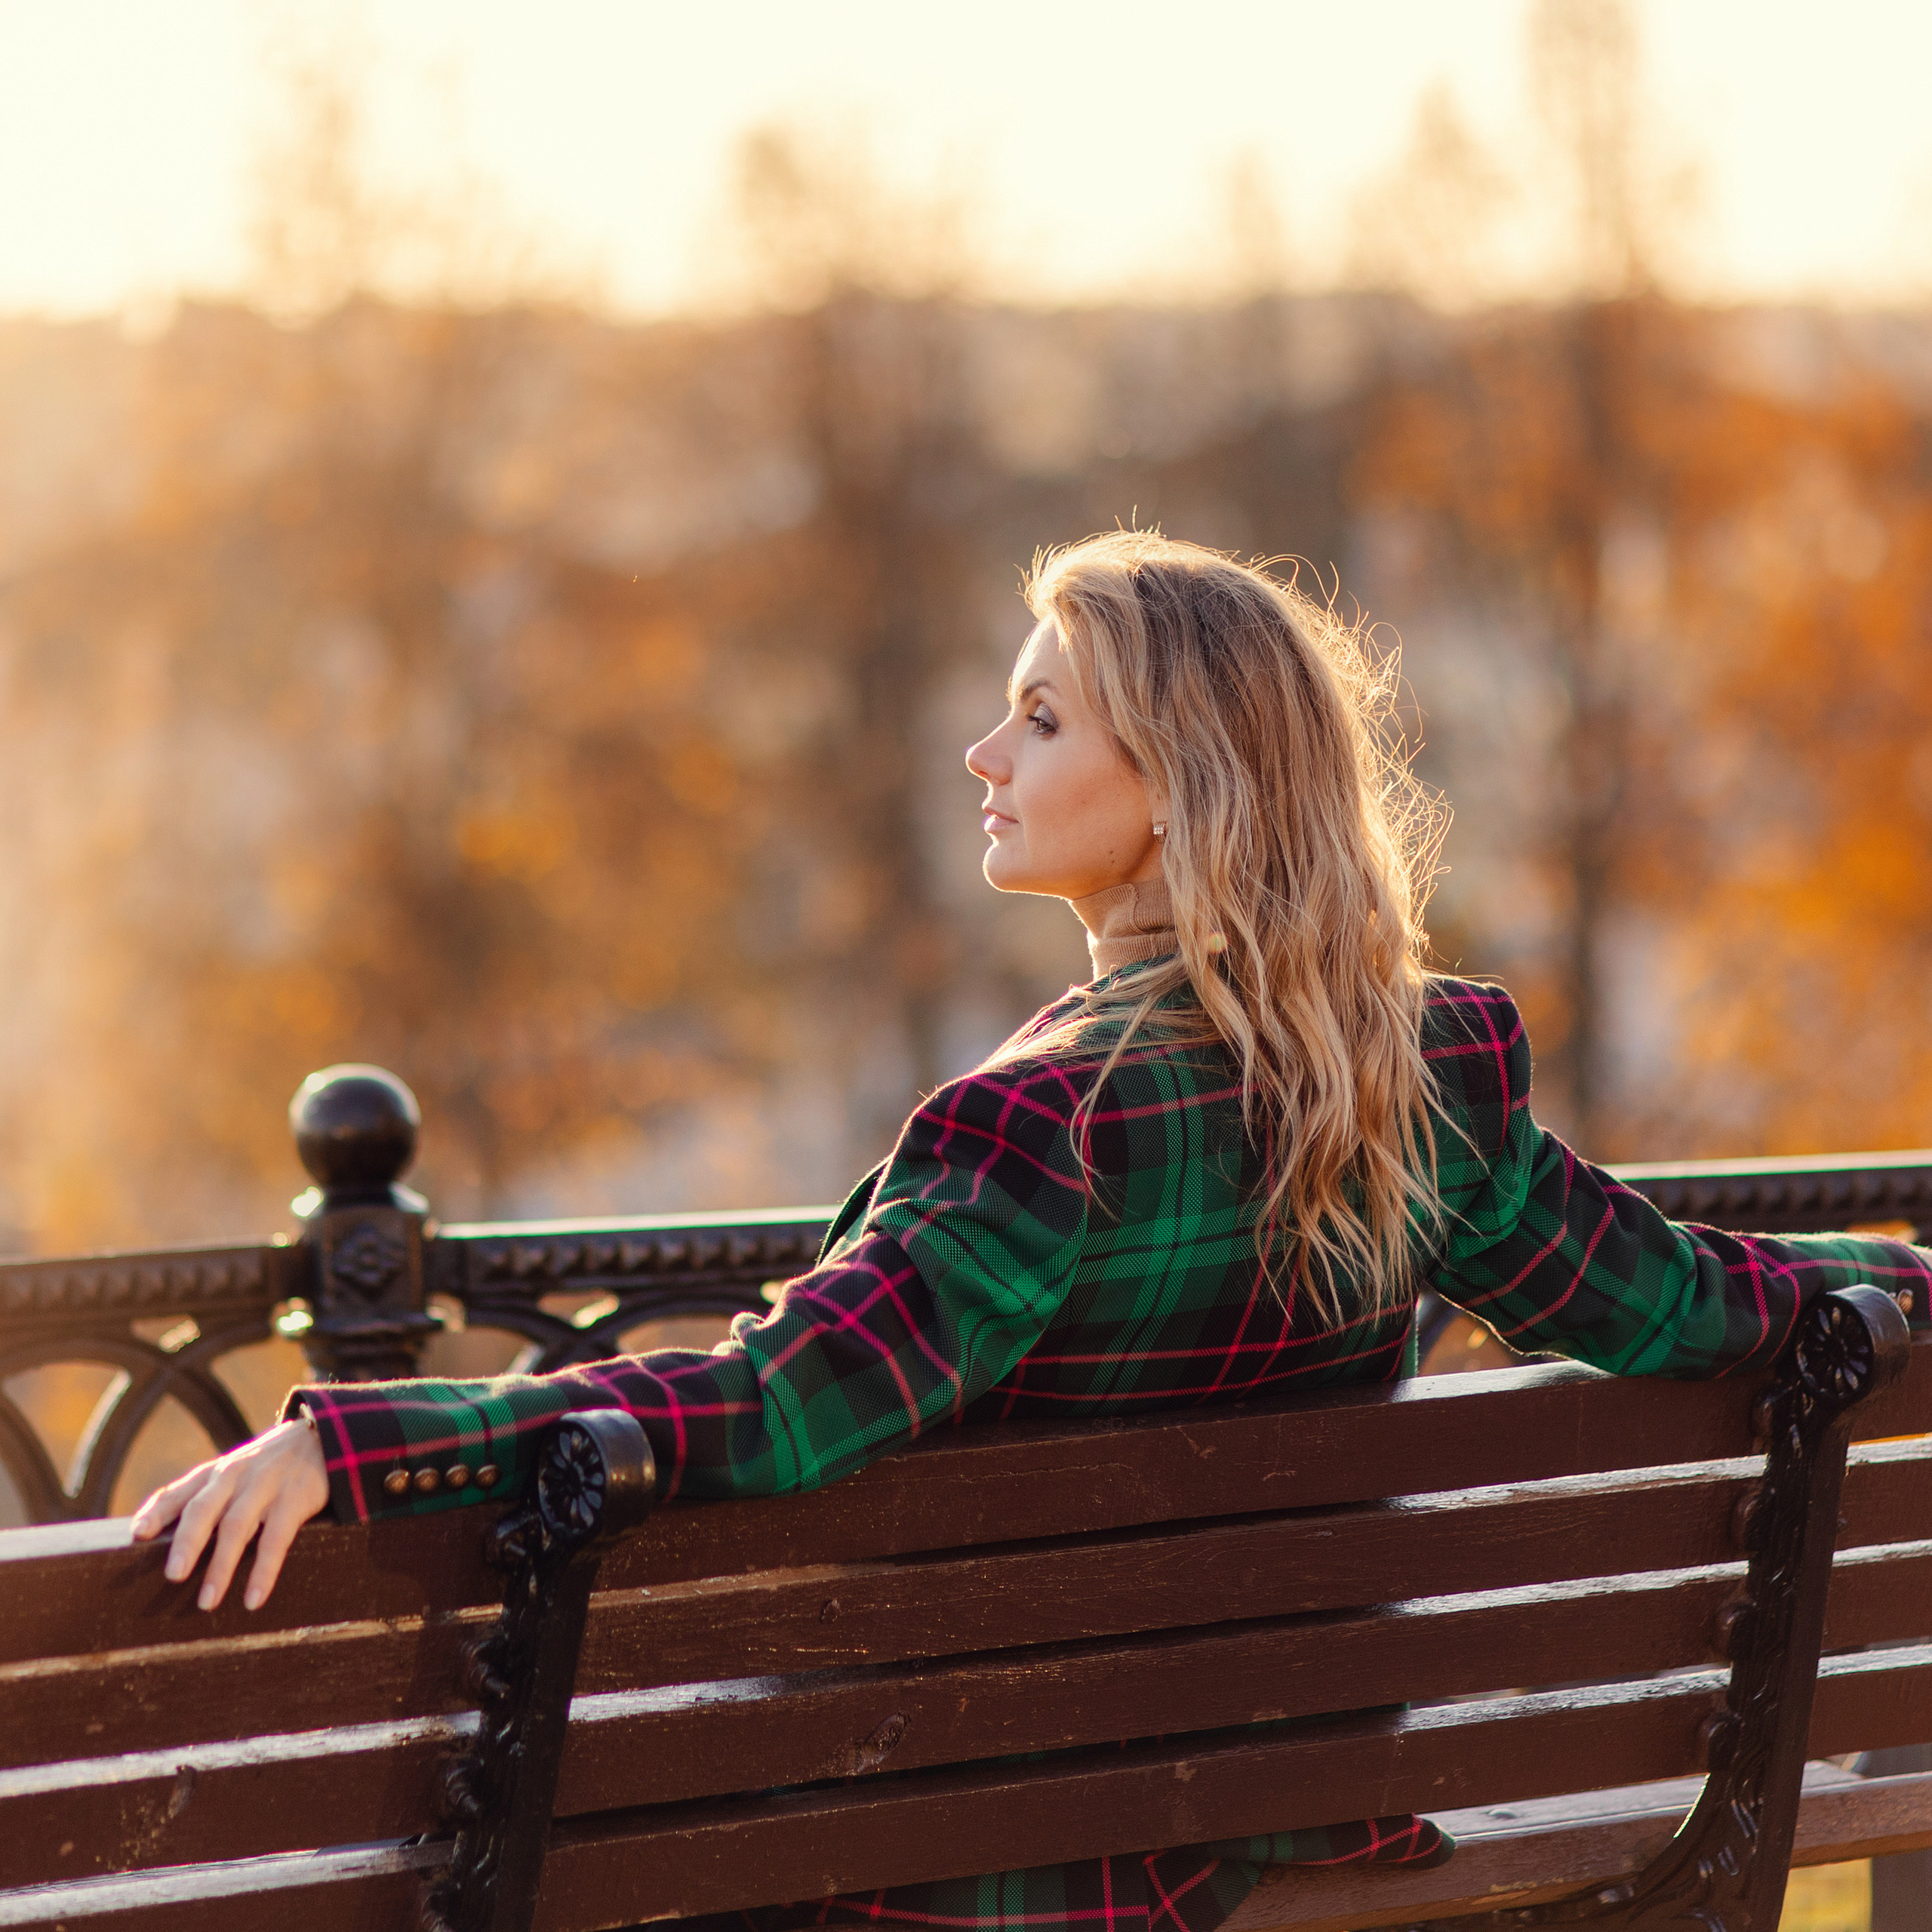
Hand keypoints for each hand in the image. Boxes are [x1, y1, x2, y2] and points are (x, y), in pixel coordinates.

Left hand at [131, 1414, 329, 1610]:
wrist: (324, 1439)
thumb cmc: (267, 1467)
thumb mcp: (235, 1471)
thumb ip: (203, 1497)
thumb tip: (159, 1539)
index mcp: (216, 1472)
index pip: (179, 1491)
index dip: (157, 1511)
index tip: (139, 1534)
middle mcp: (236, 1476)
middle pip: (205, 1508)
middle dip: (188, 1541)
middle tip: (174, 1576)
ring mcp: (266, 1486)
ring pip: (237, 1526)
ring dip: (221, 1566)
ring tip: (207, 1602)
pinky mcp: (295, 1498)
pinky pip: (276, 1539)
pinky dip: (263, 1570)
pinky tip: (254, 1598)